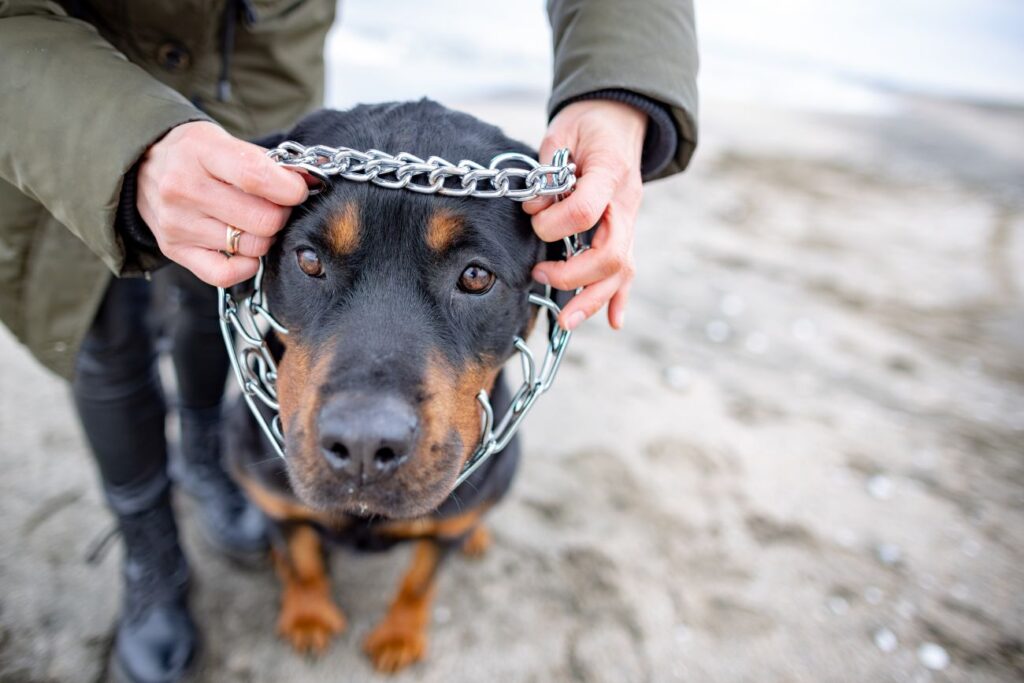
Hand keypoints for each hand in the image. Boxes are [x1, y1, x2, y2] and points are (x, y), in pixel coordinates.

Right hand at [137, 121, 308, 286]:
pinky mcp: (174, 250)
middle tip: (276, 207)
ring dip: (264, 238)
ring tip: (254, 222)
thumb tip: (307, 182)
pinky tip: (245, 250)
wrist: (141, 166)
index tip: (299, 190)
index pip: (256, 177)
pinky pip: (225, 274)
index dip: (290, 189)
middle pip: (262, 219)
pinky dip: (245, 265)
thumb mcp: (225, 141)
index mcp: (200, 152)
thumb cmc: (195, 154)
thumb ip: (266, 163)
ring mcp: (177, 223)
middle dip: (281, 215)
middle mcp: (184, 189)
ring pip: (251, 247)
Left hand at [525, 100, 646, 330]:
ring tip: (567, 321)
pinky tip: (613, 321)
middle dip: (572, 275)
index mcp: (609, 172)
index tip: (534, 219)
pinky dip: (619, 298)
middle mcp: (625, 203)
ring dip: (593, 299)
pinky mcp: (626, 231)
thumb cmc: (587, 124)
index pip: (585, 211)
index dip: (554, 223)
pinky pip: (628, 270)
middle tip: (539, 274)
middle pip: (610, 254)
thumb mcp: (562, 132)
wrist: (620, 117)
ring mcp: (630, 220)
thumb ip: (547, 171)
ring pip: (621, 271)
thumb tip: (534, 206)